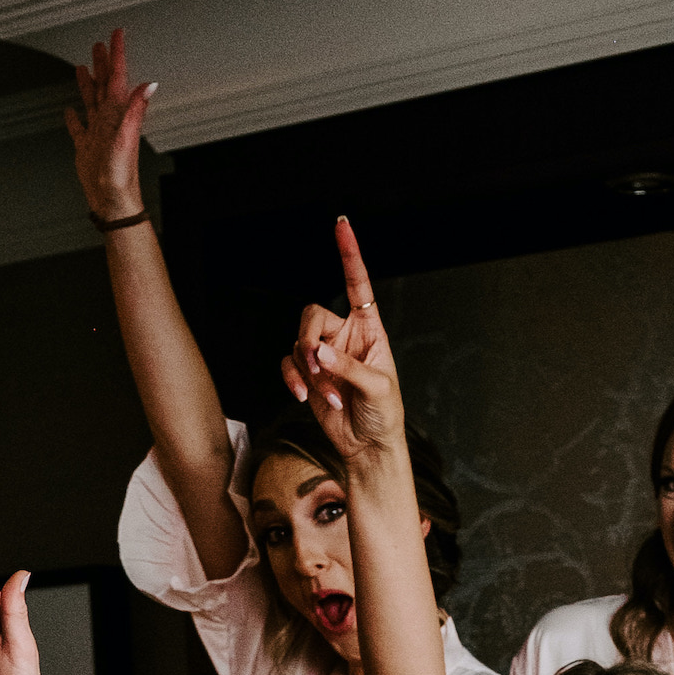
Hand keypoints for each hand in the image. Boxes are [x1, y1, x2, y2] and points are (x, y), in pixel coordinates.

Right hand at [64, 29, 153, 224]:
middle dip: (103, 63)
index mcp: (117, 114)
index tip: (117, 34)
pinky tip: (69, 110)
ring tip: (84, 67)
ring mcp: (97, 134)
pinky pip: (78, 128)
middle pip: (104, 84)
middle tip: (100, 44)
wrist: (112, 201)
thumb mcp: (128, 139)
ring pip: (92, 101)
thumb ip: (137, 109)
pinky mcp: (86, 148)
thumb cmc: (120, 176)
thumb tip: (149, 86)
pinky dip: (73, 117)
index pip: (117, 77)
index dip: (117, 55)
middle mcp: (108, 121)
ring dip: (88, 83)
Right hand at [284, 219, 404, 471]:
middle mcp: (344, 336)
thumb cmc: (384, 415)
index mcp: (369, 329)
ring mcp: (324, 355)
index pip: (356, 284)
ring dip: (308, 372)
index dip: (349, 255)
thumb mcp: (378, 388)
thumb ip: (349, 368)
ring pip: (298, 345)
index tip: (342, 226)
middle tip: (317, 366)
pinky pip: (289, 366)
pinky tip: (305, 398)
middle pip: (311, 315)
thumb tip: (319, 354)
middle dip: (308, 340)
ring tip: (327, 396)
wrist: (369, 448)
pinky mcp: (308, 376)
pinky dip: (293, 380)